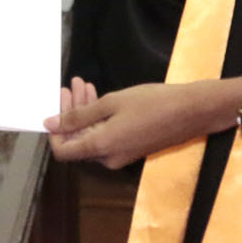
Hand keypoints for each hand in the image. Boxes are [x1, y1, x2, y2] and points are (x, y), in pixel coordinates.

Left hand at [44, 76, 230, 169]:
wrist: (192, 111)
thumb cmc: (152, 103)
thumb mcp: (112, 103)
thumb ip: (78, 116)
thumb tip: (49, 125)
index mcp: (101, 147)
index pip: (63, 150)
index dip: (55, 130)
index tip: (58, 104)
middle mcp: (109, 158)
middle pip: (78, 139)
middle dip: (71, 111)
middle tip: (73, 85)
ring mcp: (121, 155)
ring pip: (92, 135)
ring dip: (85, 111)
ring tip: (84, 84)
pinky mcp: (132, 149)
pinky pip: (107, 136)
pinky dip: (100, 117)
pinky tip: (99, 96)